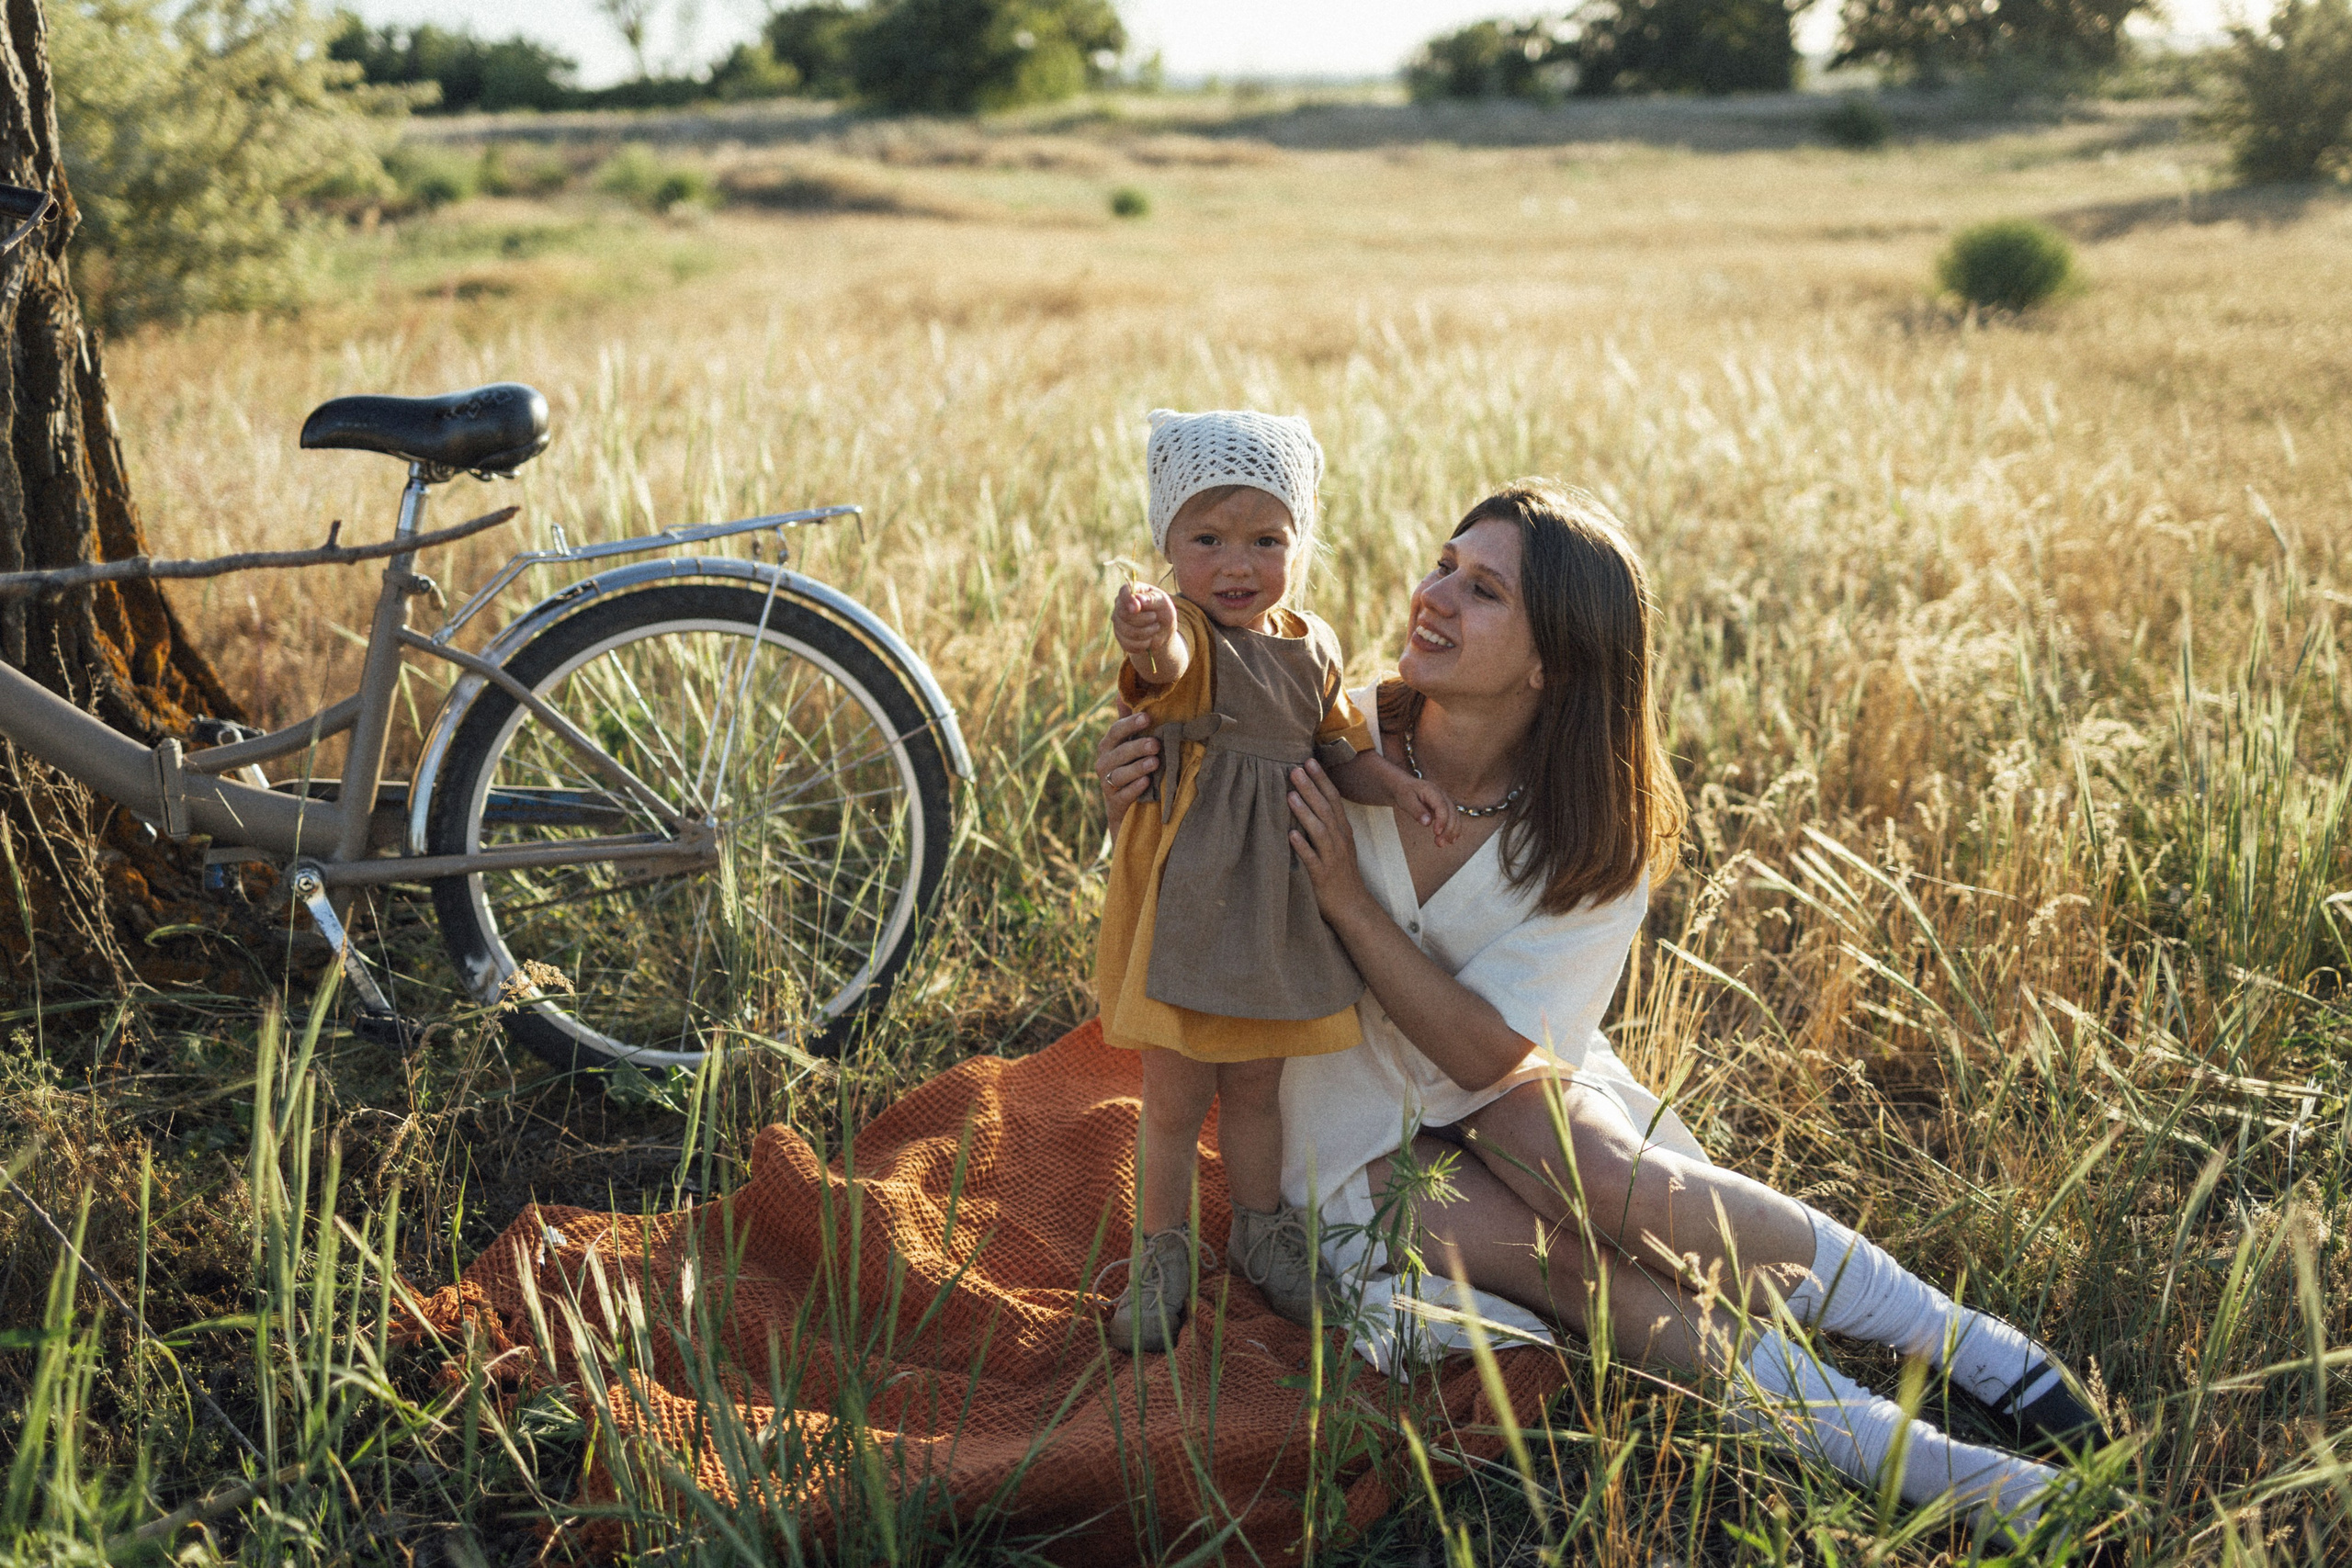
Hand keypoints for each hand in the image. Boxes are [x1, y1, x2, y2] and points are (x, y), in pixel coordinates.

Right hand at [1096, 706, 1159, 815]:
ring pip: (1120, 774)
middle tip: (1156, 744)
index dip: (1130, 724)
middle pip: (1119, 752)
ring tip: (1155, 762)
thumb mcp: (1127, 744)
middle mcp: (1104, 763)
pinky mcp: (1114, 804)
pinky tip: (1147, 783)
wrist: (1124, 807)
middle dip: (1137, 747)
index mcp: (1107, 746)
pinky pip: (1123, 795)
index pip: (1116, 731)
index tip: (1148, 718)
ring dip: (1138, 767)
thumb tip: (1121, 692)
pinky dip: (1134, 789)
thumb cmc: (1128, 767)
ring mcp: (1107, 784)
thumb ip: (1126, 720)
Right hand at [1113, 583, 1176, 671]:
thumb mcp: (1164, 603)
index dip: (1129, 600)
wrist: (1163, 632)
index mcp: (1132, 591)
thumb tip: (1139, 599)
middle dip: (1143, 619)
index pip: (1124, 592)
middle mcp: (1121, 604)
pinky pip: (1127, 643)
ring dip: (1145, 632)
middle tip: (1155, 617)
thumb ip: (1152, 598)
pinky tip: (1149, 640)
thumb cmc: (1163, 612)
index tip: (1137, 608)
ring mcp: (1118, 621)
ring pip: (1125, 630)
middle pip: (1124, 614)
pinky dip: (1142, 644)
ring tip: (1155, 628)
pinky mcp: (1120, 636)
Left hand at [1287, 760, 1375, 921]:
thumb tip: (1309, 802)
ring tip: (1290, 795)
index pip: (1333, 799)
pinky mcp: (1323, 875)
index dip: (1322, 780)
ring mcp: (1332, 858)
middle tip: (1295, 769)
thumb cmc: (1341, 875)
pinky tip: (1290, 835)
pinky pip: (1312, 859)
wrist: (1353, 906)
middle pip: (1325, 809)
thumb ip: (1326, 825)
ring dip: (1305, 812)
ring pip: (1320, 830)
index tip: (1309, 761)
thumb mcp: (1338, 845)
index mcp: (1342, 831)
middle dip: (1311, 788)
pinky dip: (1302, 847)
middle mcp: (1339, 840)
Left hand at [1398, 773, 1458, 846]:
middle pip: (1451, 813)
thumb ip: (1416, 810)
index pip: (1441, 806)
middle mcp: (1442, 795)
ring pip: (1455, 817)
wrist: (1406, 785)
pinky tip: (1451, 840)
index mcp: (1432, 791)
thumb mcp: (1406, 800)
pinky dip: (1454, 829)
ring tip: (1443, 844)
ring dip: (1452, 832)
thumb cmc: (1405, 792)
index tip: (1436, 832)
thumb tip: (1427, 823)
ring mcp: (1446, 801)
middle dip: (1448, 829)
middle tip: (1439, 843)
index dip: (1441, 820)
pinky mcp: (1446, 808)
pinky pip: (1454, 818)